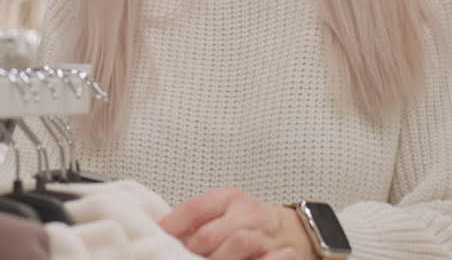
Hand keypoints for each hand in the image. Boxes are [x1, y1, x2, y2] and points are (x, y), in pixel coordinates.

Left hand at [159, 188, 317, 259]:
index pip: (194, 209)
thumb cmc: (248, 220)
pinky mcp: (279, 252)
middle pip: (209, 234)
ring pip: (237, 244)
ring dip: (217, 258)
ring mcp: (264, 234)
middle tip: (180, 257)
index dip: (172, 225)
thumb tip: (161, 229)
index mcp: (229, 198)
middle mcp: (247, 213)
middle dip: (192, 250)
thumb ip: (199, 218)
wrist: (293, 230)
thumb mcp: (224, 209)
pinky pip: (264, 258)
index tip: (157, 235)